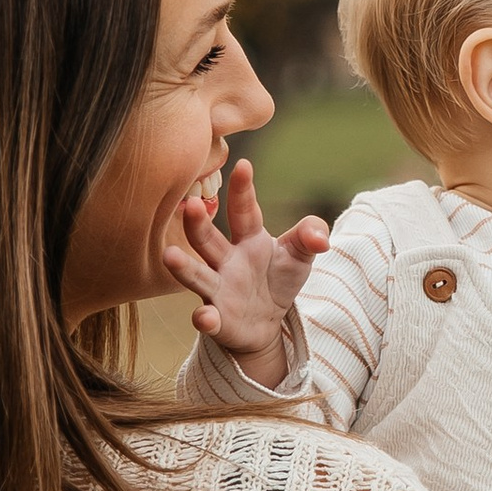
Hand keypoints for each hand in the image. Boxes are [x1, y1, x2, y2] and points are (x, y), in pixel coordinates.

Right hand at [166, 158, 330, 385]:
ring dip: (184, 266)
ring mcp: (218, 289)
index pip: (244, 210)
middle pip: (208, 238)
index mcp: (248, 239)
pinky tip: (205, 317)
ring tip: (170, 256)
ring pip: (198, 275)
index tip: (244, 165)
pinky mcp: (218, 320)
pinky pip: (207, 318)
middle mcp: (226, 260)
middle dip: (198, 223)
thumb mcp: (299, 255)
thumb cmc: (278, 279)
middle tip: (191, 205)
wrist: (267, 324)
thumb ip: (310, 236)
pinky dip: (205, 318)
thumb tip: (321, 238)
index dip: (243, 189)